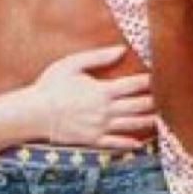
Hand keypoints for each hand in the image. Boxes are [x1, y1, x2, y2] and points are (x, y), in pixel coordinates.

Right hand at [32, 45, 156, 147]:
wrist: (34, 113)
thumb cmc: (50, 86)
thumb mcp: (70, 64)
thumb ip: (97, 57)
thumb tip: (121, 50)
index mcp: (103, 90)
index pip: (133, 85)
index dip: (146, 82)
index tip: (153, 79)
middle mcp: (107, 110)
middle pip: (138, 106)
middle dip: (152, 102)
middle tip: (158, 99)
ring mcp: (102, 126)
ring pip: (132, 124)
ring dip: (147, 121)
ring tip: (156, 118)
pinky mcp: (94, 139)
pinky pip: (117, 143)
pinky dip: (129, 143)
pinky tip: (138, 143)